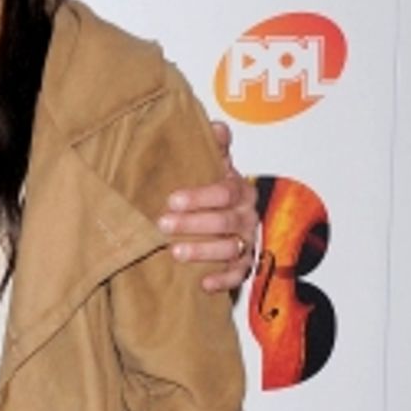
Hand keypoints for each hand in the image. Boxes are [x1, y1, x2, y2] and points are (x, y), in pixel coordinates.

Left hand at [158, 119, 257, 292]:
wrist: (225, 221)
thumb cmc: (214, 193)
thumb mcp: (213, 167)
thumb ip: (214, 148)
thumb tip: (216, 127)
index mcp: (241, 191)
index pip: (226, 192)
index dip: (200, 196)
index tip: (172, 199)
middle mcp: (248, 217)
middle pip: (226, 222)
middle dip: (194, 224)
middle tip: (163, 224)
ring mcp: (247, 243)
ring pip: (231, 249)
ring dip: (203, 252)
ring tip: (175, 252)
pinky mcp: (244, 267)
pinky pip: (239, 276)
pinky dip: (222, 281)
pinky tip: (203, 283)